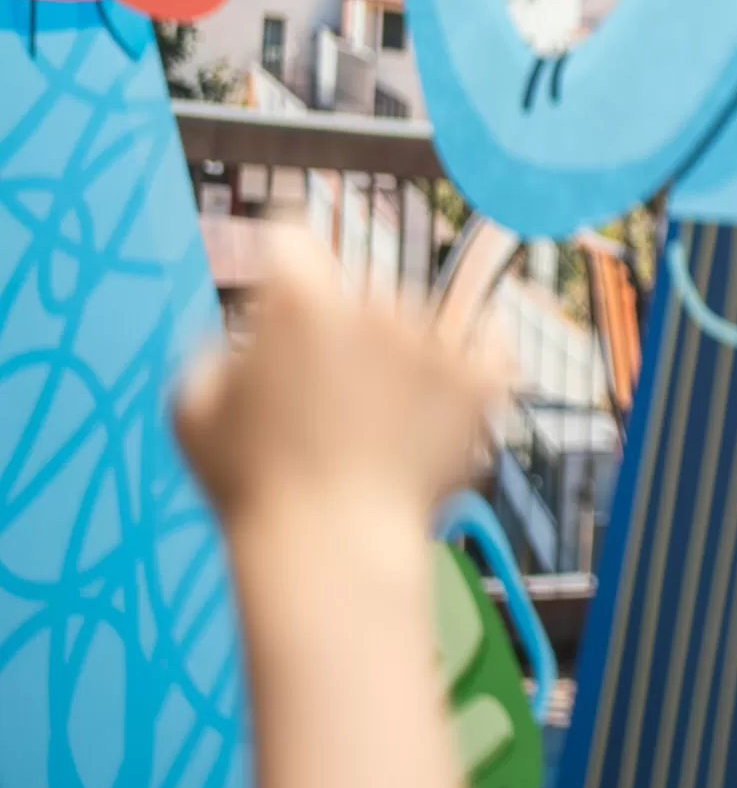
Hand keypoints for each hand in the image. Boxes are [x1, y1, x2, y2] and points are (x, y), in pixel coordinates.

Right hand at [173, 230, 499, 535]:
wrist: (330, 549)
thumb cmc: (252, 486)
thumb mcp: (192, 409)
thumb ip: (216, 348)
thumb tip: (249, 329)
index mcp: (299, 297)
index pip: (293, 239)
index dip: (287, 264)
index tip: (292, 281)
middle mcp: (372, 303)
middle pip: (362, 291)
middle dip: (347, 327)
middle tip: (332, 392)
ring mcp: (432, 341)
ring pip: (422, 321)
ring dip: (406, 353)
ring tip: (378, 419)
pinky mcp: (480, 379)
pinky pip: (493, 341)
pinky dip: (483, 352)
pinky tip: (463, 371)